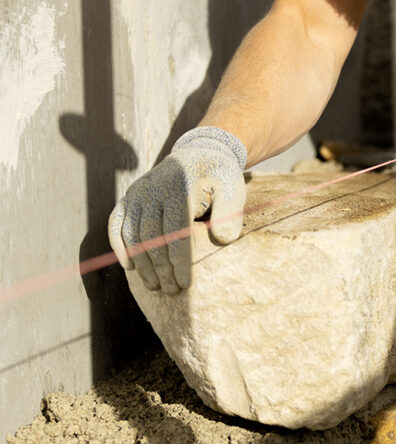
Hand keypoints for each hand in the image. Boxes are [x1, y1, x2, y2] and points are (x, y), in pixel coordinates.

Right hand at [108, 127, 246, 294]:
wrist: (199, 153)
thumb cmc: (218, 178)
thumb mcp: (232, 190)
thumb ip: (229, 214)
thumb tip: (222, 239)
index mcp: (180, 188)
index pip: (176, 232)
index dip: (179, 261)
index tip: (185, 284)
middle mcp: (153, 189)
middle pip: (152, 237)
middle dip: (160, 268)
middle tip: (170, 291)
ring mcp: (137, 192)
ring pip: (132, 234)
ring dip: (141, 263)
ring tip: (154, 285)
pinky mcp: (129, 196)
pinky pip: (116, 223)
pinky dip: (119, 246)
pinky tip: (129, 267)